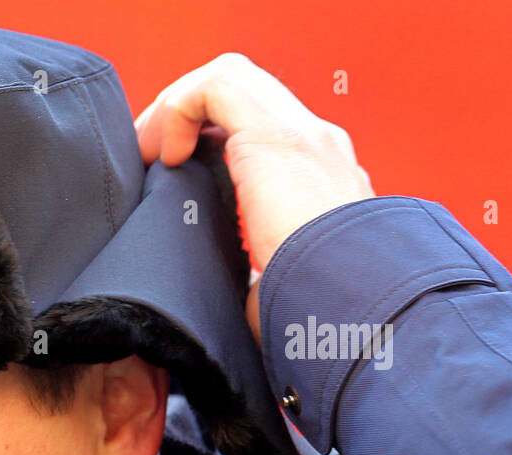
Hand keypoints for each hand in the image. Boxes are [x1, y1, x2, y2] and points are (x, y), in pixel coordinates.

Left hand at [134, 54, 374, 336]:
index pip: (259, 135)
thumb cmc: (323, 317)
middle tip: (151, 162)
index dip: (208, 143)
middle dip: (185, 121)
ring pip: (227, 80)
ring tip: (152, 156)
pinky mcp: (275, 134)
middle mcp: (314, 146)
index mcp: (319, 181)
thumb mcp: (282, 290)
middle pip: (240, 98)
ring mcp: (301, 133)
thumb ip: (256, 279)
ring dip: (177, 110)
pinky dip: (180, 111)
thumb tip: (227, 304)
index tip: (170, 180)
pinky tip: (169, 157)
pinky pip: (215, 86)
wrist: (360, 306)